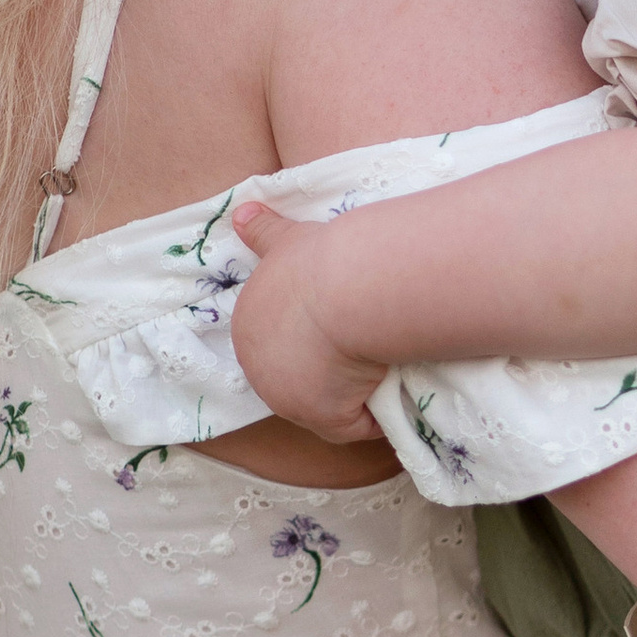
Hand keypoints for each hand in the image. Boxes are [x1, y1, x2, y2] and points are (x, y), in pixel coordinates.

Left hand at [227, 201, 388, 444]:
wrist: (349, 285)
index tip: (347, 323)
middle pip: (303, 380)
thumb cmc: (321, 259)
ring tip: (387, 365)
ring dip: (357, 394)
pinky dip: (378, 414)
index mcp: (249, 325)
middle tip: (370, 346)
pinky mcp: (322, 419)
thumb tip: (241, 211)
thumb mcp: (288, 239)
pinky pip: (357, 425)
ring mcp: (288, 399)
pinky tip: (396, 388)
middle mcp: (258, 368)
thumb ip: (264, 231)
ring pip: (331, 405)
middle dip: (334, 373)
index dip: (316, 340)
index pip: (283, 345)